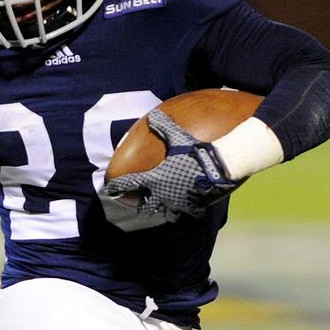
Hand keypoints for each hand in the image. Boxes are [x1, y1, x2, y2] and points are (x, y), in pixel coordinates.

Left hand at [102, 110, 238, 221]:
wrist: (219, 168)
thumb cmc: (195, 152)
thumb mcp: (177, 137)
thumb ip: (163, 127)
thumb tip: (153, 115)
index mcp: (154, 178)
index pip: (128, 185)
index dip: (116, 187)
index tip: (110, 190)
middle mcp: (163, 194)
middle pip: (145, 208)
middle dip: (141, 207)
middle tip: (139, 205)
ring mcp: (178, 203)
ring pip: (166, 214)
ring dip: (163, 211)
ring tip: (164, 209)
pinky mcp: (194, 208)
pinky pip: (187, 213)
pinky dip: (186, 211)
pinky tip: (189, 207)